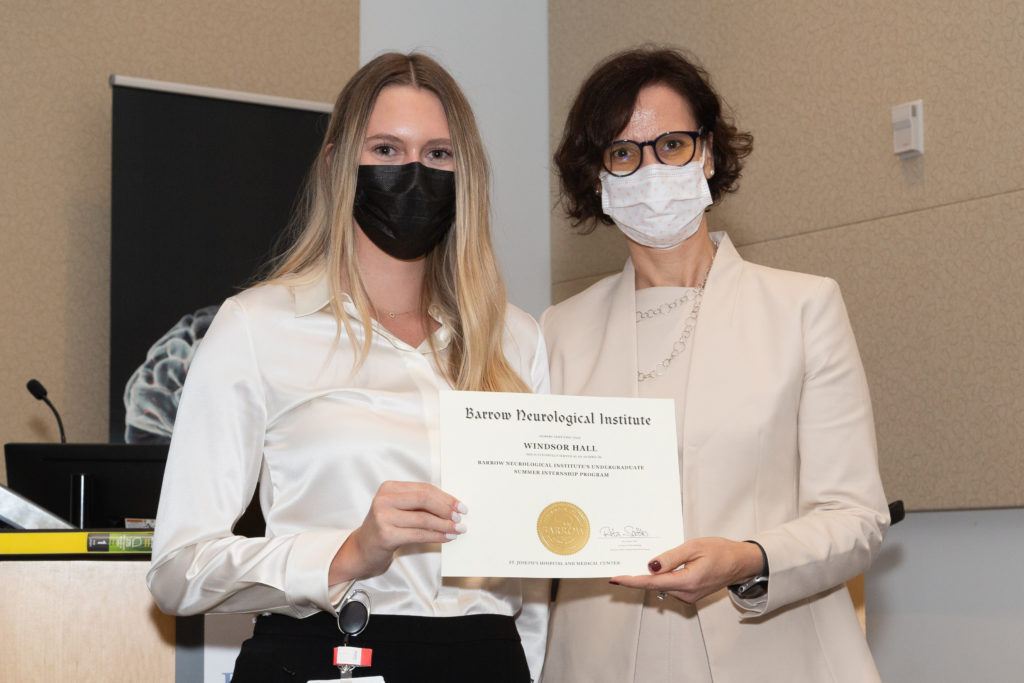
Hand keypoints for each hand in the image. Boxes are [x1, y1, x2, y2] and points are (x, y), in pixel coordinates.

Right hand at [329, 481, 466, 583]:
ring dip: (445, 525)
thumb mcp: (401, 509)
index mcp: (390, 488)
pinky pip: (418, 534)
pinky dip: (436, 536)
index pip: (424, 489)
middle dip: (446, 509)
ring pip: (424, 519)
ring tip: (458, 530)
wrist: (363, 549)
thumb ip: (421, 504)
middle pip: (424, 499)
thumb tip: (453, 506)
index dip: (445, 497)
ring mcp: (383, 517)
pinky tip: (447, 538)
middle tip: (461, 517)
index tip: (460, 506)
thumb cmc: (387, 527)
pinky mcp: (386, 535)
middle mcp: (384, 499)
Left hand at [609, 537, 762, 603]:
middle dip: (639, 574)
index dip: (632, 581)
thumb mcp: (693, 547)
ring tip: (649, 558)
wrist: (740, 562)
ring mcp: (688, 597)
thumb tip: (650, 566)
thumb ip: (670, 558)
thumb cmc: (720, 551)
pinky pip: (670, 586)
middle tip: (625, 561)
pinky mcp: (689, 595)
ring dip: (653, 575)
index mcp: (687, 581)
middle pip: (655, 585)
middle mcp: (686, 594)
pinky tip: (663, 566)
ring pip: (662, 586)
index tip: (615, 579)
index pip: (652, 583)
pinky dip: (663, 577)